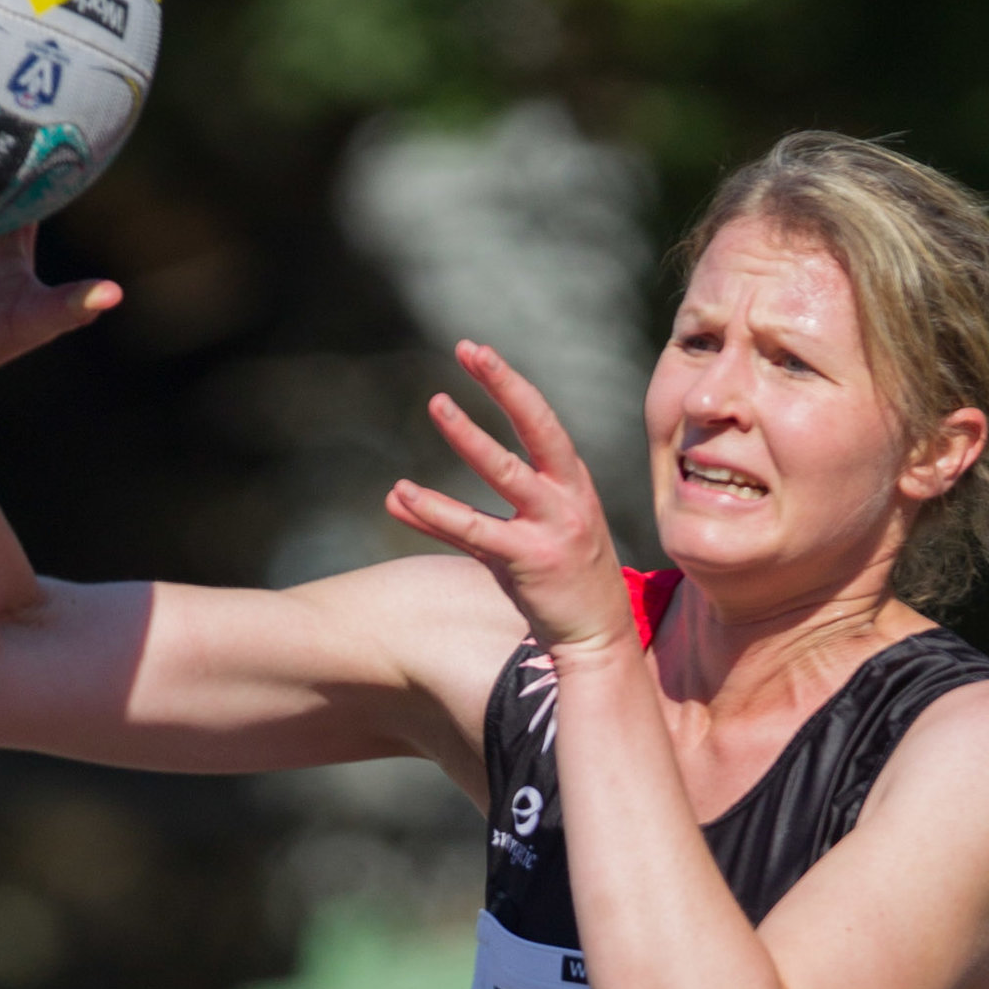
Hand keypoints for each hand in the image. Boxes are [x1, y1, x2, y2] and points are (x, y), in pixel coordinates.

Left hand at [385, 342, 631, 661]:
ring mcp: (552, 527)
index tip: (477, 353)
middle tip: (470, 348)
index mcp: (569, 483)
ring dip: (471, 437)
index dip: (509, 385)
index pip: (540, 421)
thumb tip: (393, 496)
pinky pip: (476, 529)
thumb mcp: (509, 544)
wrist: (596, 640)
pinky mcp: (529, 560)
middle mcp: (567, 496)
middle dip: (505, 385)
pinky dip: (437, 511)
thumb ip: (448, 519)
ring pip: (507, 471)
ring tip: (439, 402)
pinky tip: (404, 493)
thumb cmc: (556, 588)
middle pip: (538, 426)